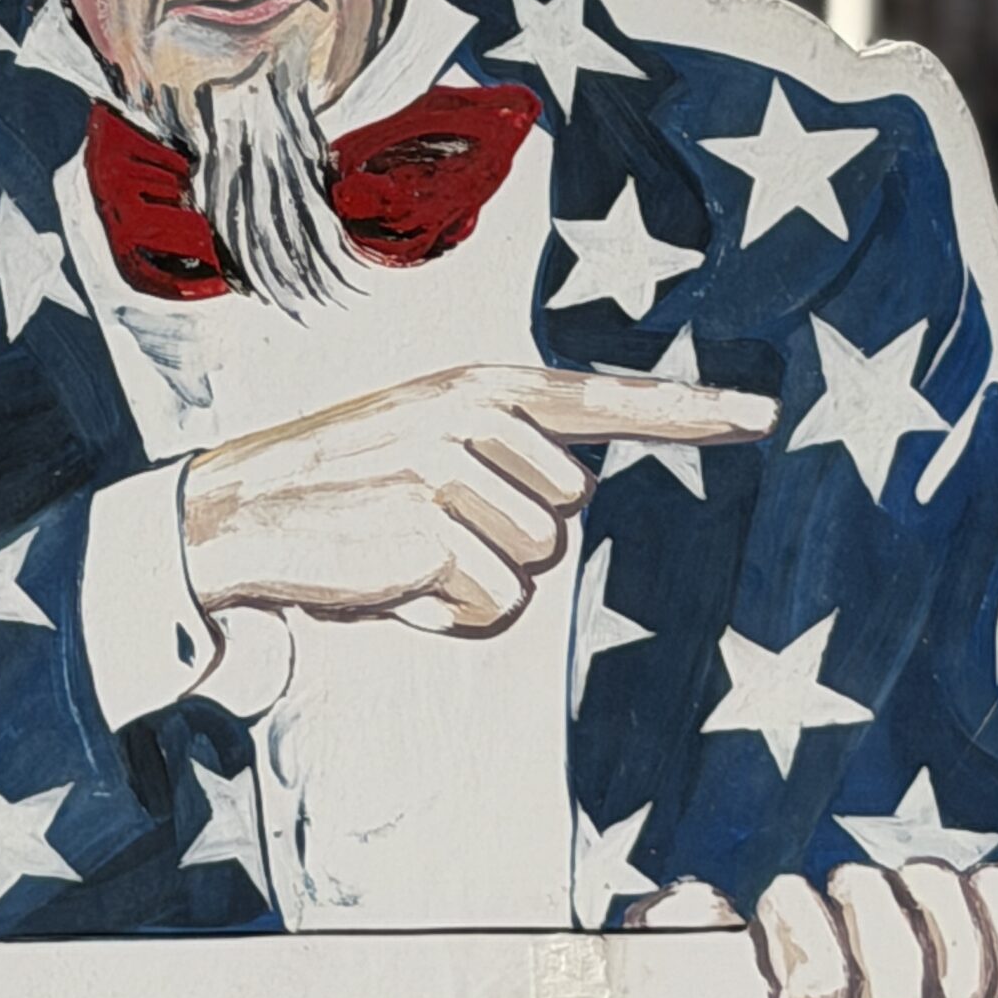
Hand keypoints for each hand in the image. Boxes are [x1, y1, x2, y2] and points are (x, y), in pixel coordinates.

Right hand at [180, 362, 775, 633]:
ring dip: (474, 579)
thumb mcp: (422, 439)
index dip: (691, 411)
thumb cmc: (338, 491)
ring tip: (402, 551)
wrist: (234, 513)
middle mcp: (476, 412)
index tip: (764, 414)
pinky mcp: (432, 528)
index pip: (605, 397)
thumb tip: (565, 500)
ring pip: (535, 563)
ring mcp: (453, 466)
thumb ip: (500, 451)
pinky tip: (391, 582)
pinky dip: (446, 612)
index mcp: (480, 385)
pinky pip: (492, 602)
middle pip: (568, 511)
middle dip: (507, 539)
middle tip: (423, 524)